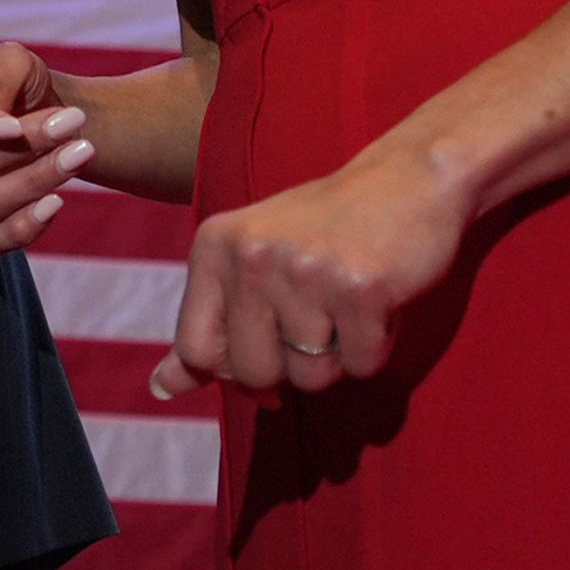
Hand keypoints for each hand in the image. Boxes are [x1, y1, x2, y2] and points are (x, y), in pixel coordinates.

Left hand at [148, 146, 469, 400]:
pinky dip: (376, 348)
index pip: (195, 349)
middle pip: (253, 372)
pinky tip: (379, 303)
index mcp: (214, 245)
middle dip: (291, 364)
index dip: (233, 368)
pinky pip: (362, 366)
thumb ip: (208, 325)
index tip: (267, 348)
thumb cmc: (324, 231)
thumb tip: (160, 388)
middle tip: (317, 314)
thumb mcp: (250, 262)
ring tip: (347, 302)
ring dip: (337, 355)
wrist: (408, 181)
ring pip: (311, 377)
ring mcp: (305, 271)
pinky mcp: (360, 290)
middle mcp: (251, 255)